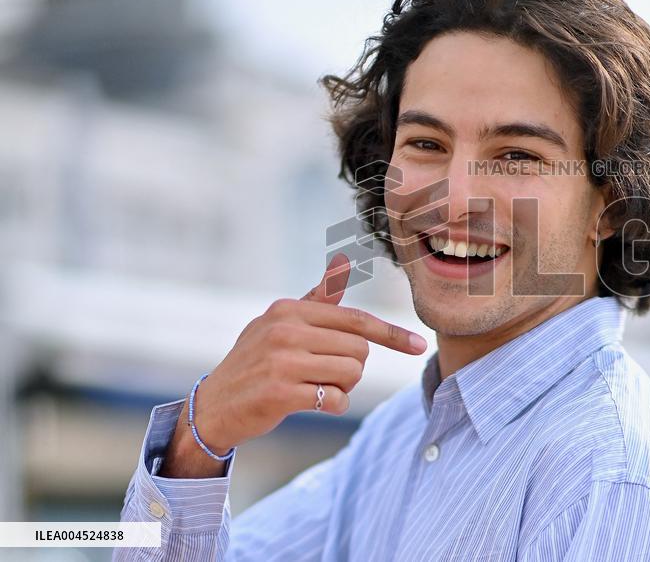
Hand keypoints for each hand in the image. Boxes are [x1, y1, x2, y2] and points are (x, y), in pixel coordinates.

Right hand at [190, 253, 427, 452]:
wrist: (213, 406)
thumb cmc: (255, 362)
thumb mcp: (278, 324)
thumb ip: (315, 299)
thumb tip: (342, 263)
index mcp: (289, 310)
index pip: (355, 319)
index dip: (390, 334)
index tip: (417, 345)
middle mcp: (285, 330)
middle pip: (359, 349)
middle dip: (353, 367)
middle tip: (325, 375)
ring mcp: (282, 361)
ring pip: (351, 373)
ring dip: (344, 387)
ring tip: (316, 387)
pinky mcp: (281, 392)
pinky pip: (336, 399)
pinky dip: (334, 404)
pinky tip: (312, 403)